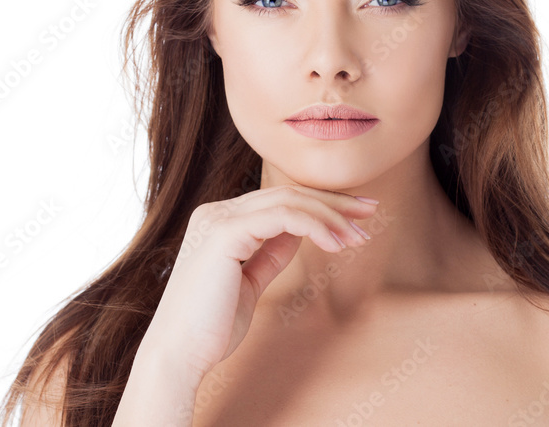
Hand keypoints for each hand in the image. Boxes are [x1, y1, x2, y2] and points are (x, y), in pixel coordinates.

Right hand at [138, 184, 377, 388]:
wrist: (179, 354)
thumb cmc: (211, 327)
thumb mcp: (249, 282)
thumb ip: (269, 253)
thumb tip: (299, 233)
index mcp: (219, 221)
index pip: (279, 200)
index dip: (321, 205)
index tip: (355, 217)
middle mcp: (216, 212)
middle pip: (288, 194)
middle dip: (334, 202)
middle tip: (370, 212)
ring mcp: (218, 219)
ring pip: (288, 200)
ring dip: (330, 216)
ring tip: (358, 236)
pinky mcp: (225, 233)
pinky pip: (282, 217)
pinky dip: (315, 226)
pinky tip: (335, 244)